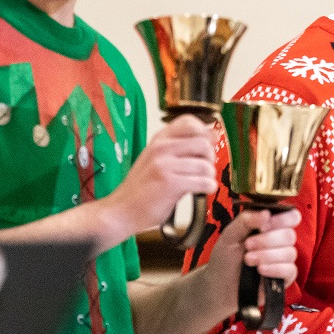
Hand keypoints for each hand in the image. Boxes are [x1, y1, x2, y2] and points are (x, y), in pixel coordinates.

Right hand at [95, 114, 216, 240]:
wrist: (120, 210)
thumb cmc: (142, 187)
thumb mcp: (156, 159)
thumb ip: (180, 148)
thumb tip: (213, 135)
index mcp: (158, 140)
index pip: (189, 122)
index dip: (204, 133)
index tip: (206, 147)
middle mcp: (160, 148)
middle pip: (203, 143)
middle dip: (210, 158)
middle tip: (202, 170)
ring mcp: (164, 165)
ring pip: (205, 165)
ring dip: (209, 177)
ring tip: (199, 183)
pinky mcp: (170, 183)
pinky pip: (203, 182)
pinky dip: (208, 188)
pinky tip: (201, 191)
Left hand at [203, 206, 300, 294]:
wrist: (219, 285)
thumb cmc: (225, 258)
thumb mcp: (229, 235)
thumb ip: (246, 220)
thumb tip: (267, 213)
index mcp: (270, 227)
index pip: (291, 217)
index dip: (282, 220)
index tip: (263, 226)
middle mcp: (280, 242)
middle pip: (290, 235)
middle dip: (267, 240)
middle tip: (248, 245)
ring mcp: (283, 260)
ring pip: (290, 253)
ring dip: (267, 255)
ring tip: (248, 260)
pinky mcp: (284, 278)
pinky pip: (290, 270)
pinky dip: (275, 268)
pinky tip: (260, 270)